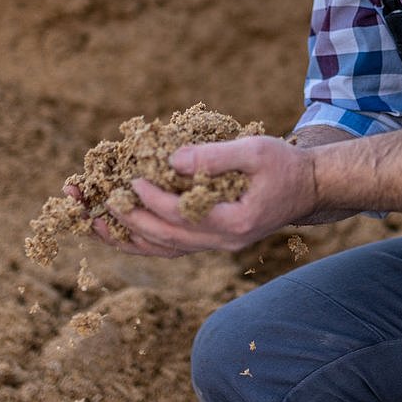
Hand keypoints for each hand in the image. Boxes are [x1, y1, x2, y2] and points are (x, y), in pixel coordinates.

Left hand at [110, 135, 317, 257]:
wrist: (308, 188)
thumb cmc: (284, 165)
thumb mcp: (255, 151)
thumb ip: (215, 156)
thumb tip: (171, 159)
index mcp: (235, 223)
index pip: (184, 217)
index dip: (155, 200)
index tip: (132, 182)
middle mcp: (223, 242)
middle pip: (168, 240)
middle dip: (130, 222)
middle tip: (101, 203)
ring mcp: (217, 245)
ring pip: (165, 250)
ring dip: (128, 238)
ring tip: (93, 224)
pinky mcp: (212, 239)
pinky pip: (171, 246)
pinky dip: (143, 239)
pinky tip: (119, 227)